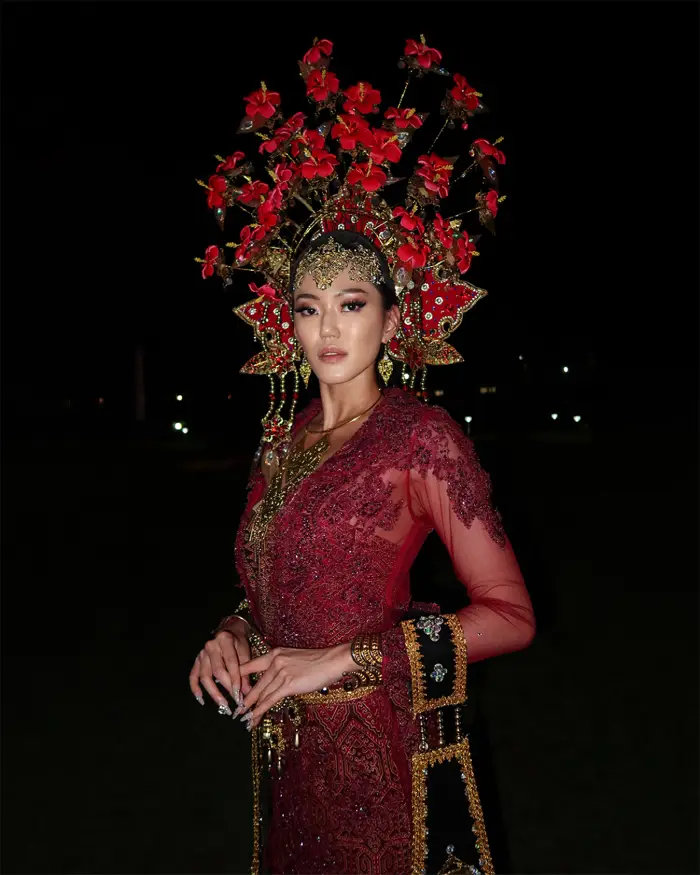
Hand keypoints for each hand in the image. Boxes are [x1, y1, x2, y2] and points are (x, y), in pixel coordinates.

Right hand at [189, 618, 250, 712]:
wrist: (229, 632)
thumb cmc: (238, 643)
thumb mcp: (245, 653)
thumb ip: (245, 673)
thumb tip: (247, 694)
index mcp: (225, 640)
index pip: (230, 663)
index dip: (235, 680)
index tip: (240, 695)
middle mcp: (211, 646)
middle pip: (217, 671)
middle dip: (227, 688)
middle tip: (234, 702)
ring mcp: (201, 653)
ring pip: (205, 676)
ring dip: (213, 692)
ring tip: (222, 704)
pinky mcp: (196, 660)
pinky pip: (193, 676)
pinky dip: (195, 688)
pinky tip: (201, 699)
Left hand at [237, 643, 354, 728]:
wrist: (332, 660)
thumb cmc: (317, 661)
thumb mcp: (293, 659)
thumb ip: (280, 668)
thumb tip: (272, 684)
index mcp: (274, 653)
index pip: (249, 666)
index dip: (239, 679)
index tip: (232, 689)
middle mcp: (275, 661)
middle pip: (254, 683)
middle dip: (244, 699)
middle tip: (236, 709)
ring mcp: (281, 672)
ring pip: (261, 694)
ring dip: (251, 708)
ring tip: (243, 718)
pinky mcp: (288, 684)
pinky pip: (270, 699)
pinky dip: (260, 710)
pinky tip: (254, 717)